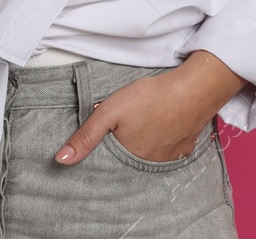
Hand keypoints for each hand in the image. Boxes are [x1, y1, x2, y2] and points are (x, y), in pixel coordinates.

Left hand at [55, 50, 247, 165]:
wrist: (194, 89)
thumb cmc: (150, 98)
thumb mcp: (109, 111)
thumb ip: (86, 136)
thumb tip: (61, 160)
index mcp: (129, 158)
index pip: (110, 165)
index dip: (103, 155)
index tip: (101, 143)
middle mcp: (150, 164)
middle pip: (129, 161)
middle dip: (122, 150)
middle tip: (124, 129)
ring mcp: (171, 158)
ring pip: (149, 157)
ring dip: (142, 146)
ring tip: (140, 127)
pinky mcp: (185, 147)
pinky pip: (168, 151)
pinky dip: (161, 142)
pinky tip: (159, 128)